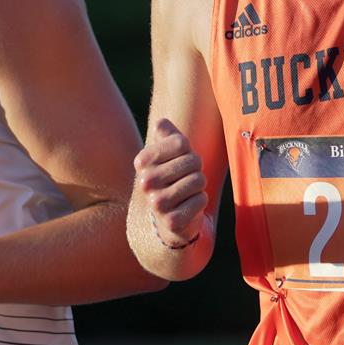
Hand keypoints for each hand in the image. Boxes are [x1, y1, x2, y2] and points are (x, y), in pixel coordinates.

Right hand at [133, 117, 206, 247]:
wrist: (170, 216)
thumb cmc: (173, 177)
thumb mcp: (170, 153)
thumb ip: (168, 134)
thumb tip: (161, 123)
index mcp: (142, 161)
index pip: (181, 142)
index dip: (189, 151)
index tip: (180, 162)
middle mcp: (145, 182)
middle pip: (193, 161)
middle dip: (197, 169)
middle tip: (187, 179)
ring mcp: (156, 203)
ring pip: (198, 181)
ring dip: (200, 186)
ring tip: (188, 192)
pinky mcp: (171, 221)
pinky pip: (200, 201)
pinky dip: (201, 201)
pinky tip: (189, 206)